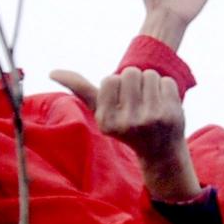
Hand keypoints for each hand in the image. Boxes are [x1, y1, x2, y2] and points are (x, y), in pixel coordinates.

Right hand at [49, 66, 203, 202]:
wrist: (161, 151)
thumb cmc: (127, 125)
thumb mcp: (101, 111)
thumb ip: (80, 89)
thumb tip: (52, 72)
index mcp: (106, 122)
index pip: (110, 79)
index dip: (117, 86)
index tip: (121, 104)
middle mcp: (127, 122)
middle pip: (130, 73)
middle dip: (135, 82)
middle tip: (139, 103)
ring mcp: (150, 119)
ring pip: (150, 74)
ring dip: (151, 84)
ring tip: (151, 103)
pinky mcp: (171, 114)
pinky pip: (167, 81)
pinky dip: (166, 89)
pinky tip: (164, 106)